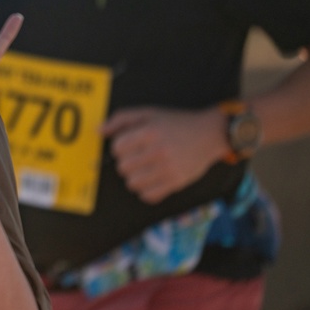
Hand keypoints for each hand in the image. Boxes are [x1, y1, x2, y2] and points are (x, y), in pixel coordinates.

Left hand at [103, 106, 227, 203]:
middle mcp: (159, 151)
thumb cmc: (176, 123)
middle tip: (137, 156)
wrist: (210, 134)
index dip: (120, 146)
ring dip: (134, 177)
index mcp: (150, 132)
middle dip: (126, 162)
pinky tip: (152, 178)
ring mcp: (168, 169)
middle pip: (123, 167)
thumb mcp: (148, 113)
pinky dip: (146, 190)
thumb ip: (121, 119)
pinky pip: (148, 196)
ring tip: (144, 168)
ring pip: (132, 184)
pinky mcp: (176, 183)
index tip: (129, 144)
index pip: (117, 148)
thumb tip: (99, 130)